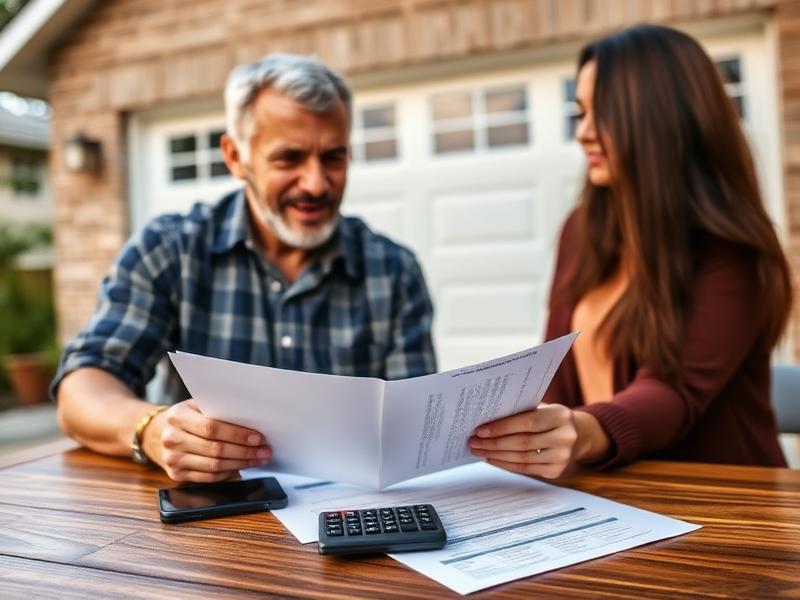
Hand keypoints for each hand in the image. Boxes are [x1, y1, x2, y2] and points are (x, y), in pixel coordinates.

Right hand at [143, 399, 271, 481]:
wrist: (156, 433)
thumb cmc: (185, 416)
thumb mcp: (196, 405)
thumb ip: (218, 409)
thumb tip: (250, 419)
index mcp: (177, 416)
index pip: (211, 428)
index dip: (237, 434)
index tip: (257, 438)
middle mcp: (172, 439)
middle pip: (215, 450)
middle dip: (244, 452)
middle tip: (264, 451)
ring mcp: (172, 459)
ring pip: (214, 466)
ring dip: (240, 464)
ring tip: (258, 459)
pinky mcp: (176, 475)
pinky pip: (208, 478)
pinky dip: (228, 474)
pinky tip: (241, 468)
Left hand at [468, 404, 577, 478]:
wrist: (577, 435)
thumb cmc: (549, 418)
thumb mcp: (541, 408)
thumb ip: (520, 412)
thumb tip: (486, 420)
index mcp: (561, 416)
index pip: (527, 422)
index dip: (502, 427)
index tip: (480, 429)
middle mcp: (565, 437)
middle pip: (522, 443)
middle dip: (494, 443)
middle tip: (473, 441)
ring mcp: (562, 457)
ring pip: (521, 458)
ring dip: (495, 455)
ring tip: (478, 450)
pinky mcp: (555, 471)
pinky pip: (525, 468)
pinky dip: (505, 464)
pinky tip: (491, 458)